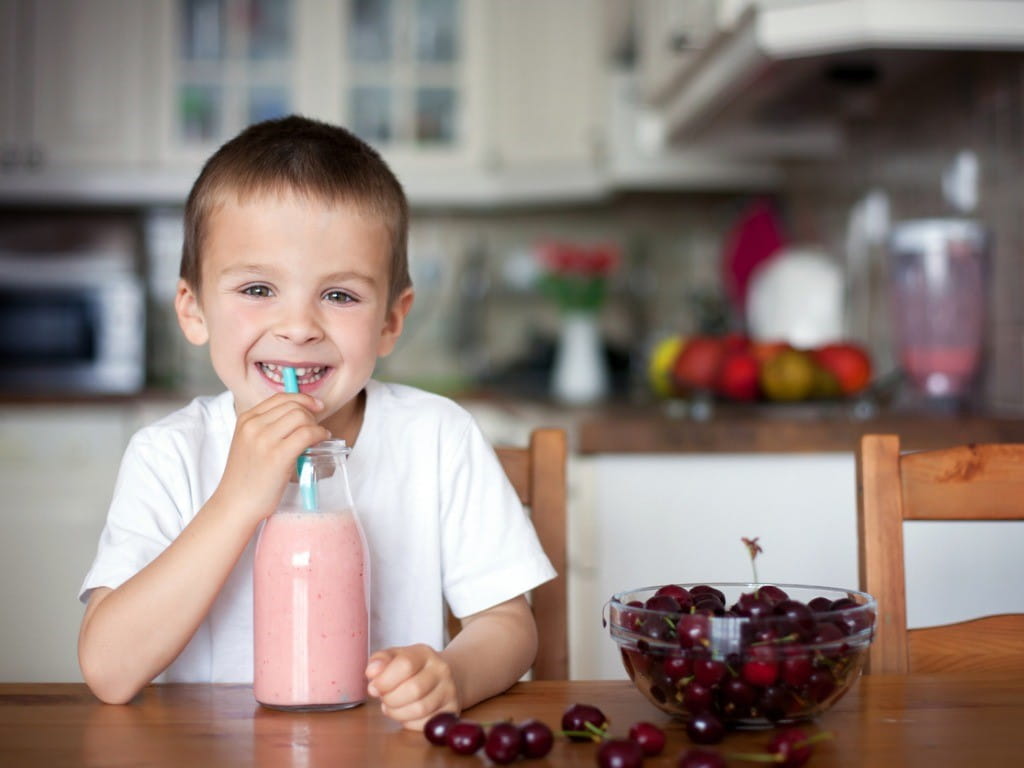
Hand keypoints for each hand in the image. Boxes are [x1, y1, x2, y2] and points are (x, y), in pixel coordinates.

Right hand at [213, 392, 329, 525]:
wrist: (235, 504)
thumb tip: (300, 416)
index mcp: (246, 420)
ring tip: (318, 437)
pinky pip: (307, 434)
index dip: (303, 399)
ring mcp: (264, 440)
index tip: (316, 406)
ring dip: (316, 425)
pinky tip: (321, 441)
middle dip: (311, 414)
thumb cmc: (247, 478)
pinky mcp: (278, 456)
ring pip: (302, 417)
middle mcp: (254, 426)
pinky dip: (319, 434)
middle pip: (294, 406)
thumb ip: (267, 428)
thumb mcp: (249, 443)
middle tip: (317, 427)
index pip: (280, 398)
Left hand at [365, 644, 459, 729]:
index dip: (384, 680)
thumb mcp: (395, 657)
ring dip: (398, 713)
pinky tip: (405, 714)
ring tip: (391, 707)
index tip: (374, 687)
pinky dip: (409, 722)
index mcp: (424, 653)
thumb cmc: (414, 669)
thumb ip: (380, 661)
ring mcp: (449, 691)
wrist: (447, 676)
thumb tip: (371, 673)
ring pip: (420, 709)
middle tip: (383, 698)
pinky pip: (425, 724)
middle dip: (390, 699)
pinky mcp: (451, 710)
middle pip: (414, 689)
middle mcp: (441, 670)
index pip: (405, 664)